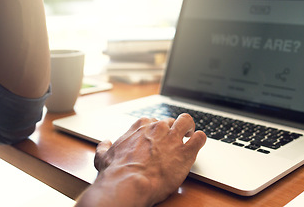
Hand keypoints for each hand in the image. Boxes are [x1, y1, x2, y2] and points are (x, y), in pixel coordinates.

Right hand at [76, 113, 206, 206]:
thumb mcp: (103, 157)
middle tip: (174, 140)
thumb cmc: (116, 172)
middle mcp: (158, 128)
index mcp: (140, 126)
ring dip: (190, 127)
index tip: (157, 137)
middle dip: (173, 129)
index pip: (153, 120)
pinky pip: (200, 138)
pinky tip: (197, 144)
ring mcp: (173, 138)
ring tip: (190, 135)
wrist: (129, 183)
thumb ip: (105, 147)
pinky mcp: (186, 152)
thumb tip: (105, 143)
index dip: (157, 129)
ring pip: (187, 121)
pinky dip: (200, 140)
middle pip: (171, 121)